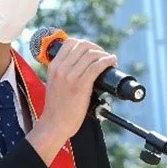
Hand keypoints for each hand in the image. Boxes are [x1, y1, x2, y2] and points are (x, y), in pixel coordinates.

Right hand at [26, 39, 115, 163]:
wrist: (54, 124)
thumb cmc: (57, 108)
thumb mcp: (54, 83)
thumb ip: (63, 73)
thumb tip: (81, 66)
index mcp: (54, 66)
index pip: (70, 42)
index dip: (85, 44)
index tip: (93, 51)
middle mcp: (61, 68)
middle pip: (83, 46)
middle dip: (96, 48)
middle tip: (103, 56)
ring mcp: (70, 76)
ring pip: (91, 54)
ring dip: (104, 55)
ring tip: (110, 61)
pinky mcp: (81, 85)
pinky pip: (97, 66)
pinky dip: (107, 61)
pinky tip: (112, 62)